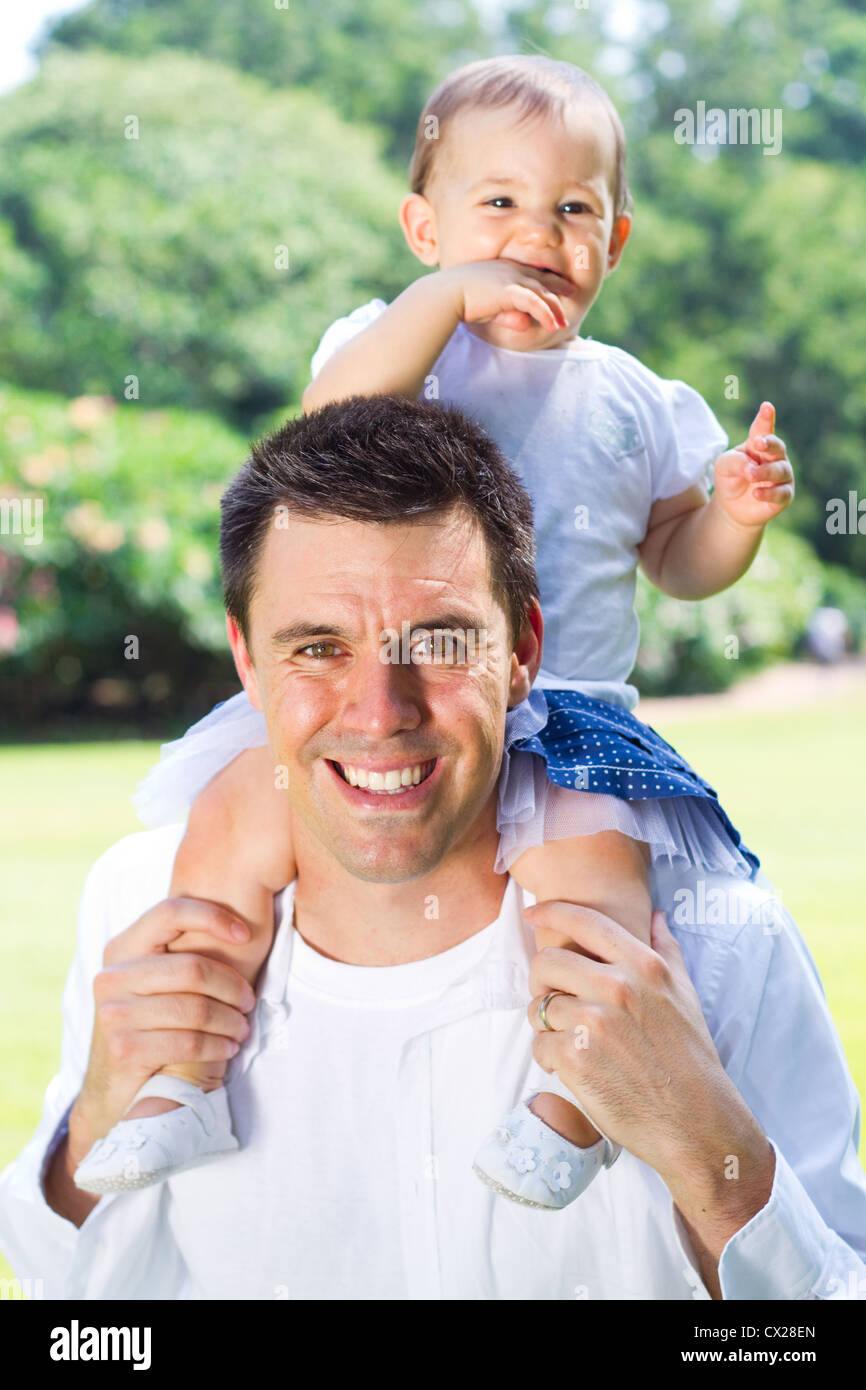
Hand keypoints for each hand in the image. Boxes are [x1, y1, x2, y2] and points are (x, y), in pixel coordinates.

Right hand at [68, 898, 256, 1162]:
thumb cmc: (150, 1027)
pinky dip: (217, 1046)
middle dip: (232, 986)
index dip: (212, 916)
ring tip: (242, 1029)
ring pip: (195, 1008)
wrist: (113, 1090)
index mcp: (122, 948)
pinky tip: (227, 1049)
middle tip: (249, 1003)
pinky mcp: (123, 1048)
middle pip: (192, 967)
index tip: (245, 934)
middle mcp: (112, 977)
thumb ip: (181, 955)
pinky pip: (188, 1041)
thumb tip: (242, 931)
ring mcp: (113, 1013)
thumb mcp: (156, 984)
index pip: (170, 912)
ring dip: (230, 1021)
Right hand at [443, 258, 574, 334]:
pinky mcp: (509, 290)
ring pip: (543, 293)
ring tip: (564, 324)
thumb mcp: (487, 308)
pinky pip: (535, 302)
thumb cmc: (457, 300)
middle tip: (573, 296)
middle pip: (543, 281)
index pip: (531, 274)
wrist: (444, 295)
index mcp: (504, 269)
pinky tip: (554, 325)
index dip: (548, 281)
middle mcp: (511, 270)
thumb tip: (524, 323)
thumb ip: (506, 314)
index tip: (560, 287)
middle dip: (559, 289)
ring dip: (556, 309)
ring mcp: (511, 279)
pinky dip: (546, 314)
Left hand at [525, 902, 771, 1209]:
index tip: (531, 914)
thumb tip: (656, 917)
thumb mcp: (685, 995)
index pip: (584, 921)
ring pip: (539, 1006)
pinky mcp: (576, 1058)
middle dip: (541, 980)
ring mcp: (595, 1022)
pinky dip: (547, 1057)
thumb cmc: (690, 1059)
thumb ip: (667, 951)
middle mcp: (618, 987)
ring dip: (544, 1023)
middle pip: (546, 961)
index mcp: (643, 966)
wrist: (695, 1122)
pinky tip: (568, 1066)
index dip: (549, 912)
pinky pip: (539, 1044)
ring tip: (567, 1040)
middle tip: (551, 999)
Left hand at [712, 402, 793, 529]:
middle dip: (769, 443)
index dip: (766, 418)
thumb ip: (735, 461)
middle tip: (758, 443)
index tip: (767, 407)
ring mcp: (782, 476)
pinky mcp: (784, 496)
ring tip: (750, 475)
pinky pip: (781, 493)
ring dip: (765, 472)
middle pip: (777, 447)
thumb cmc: (730, 478)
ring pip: (780, 471)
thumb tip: (750, 467)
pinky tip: (756, 494)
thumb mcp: (723, 466)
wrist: (732, 507)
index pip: (763, 429)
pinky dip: (769, 493)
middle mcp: (774, 458)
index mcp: (758, 444)